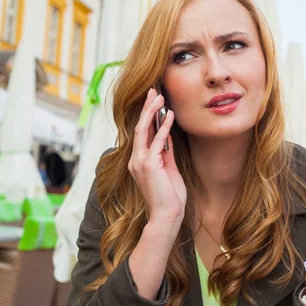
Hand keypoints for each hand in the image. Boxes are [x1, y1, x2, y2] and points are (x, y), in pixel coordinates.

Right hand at [128, 87, 186, 226]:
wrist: (167, 215)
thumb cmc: (170, 195)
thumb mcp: (168, 169)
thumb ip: (165, 152)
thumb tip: (167, 135)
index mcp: (139, 161)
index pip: (142, 132)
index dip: (148, 115)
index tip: (154, 100)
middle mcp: (136, 159)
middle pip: (140, 127)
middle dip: (147, 107)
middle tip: (154, 91)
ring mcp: (140, 162)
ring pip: (143, 130)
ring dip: (152, 112)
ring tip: (160, 97)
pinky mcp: (149, 165)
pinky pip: (157, 141)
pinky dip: (164, 127)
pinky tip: (170, 115)